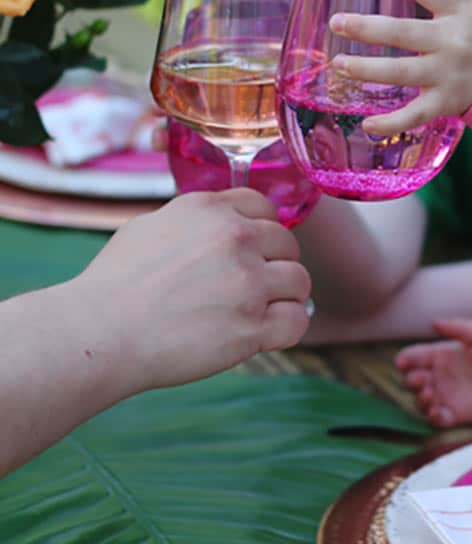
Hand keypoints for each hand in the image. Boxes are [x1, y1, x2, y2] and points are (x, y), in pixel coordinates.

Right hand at [77, 189, 311, 392]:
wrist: (100, 331)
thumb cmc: (113, 285)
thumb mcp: (148, 227)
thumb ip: (190, 221)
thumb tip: (211, 225)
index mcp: (210, 210)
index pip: (264, 208)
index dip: (263, 232)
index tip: (253, 252)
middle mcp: (235, 238)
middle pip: (287, 245)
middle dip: (275, 265)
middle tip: (254, 289)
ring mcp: (247, 282)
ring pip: (299, 281)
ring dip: (285, 297)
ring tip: (262, 313)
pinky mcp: (252, 326)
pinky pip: (296, 322)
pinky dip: (286, 329)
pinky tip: (265, 335)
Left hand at [329, 0, 471, 135]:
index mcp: (462, 10)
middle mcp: (453, 41)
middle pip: (403, 32)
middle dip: (366, 27)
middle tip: (337, 23)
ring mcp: (449, 74)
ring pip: (400, 72)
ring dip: (365, 69)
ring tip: (339, 64)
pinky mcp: (448, 102)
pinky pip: (415, 115)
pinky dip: (391, 123)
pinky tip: (367, 124)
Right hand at [395, 318, 471, 427]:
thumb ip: (457, 327)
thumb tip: (433, 324)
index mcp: (439, 355)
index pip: (413, 357)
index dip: (404, 360)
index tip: (402, 362)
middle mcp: (439, 376)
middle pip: (412, 380)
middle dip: (411, 380)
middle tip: (422, 379)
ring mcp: (446, 395)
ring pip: (421, 400)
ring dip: (420, 399)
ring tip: (429, 394)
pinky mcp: (456, 414)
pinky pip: (437, 419)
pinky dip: (433, 417)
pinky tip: (437, 411)